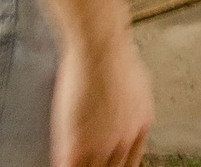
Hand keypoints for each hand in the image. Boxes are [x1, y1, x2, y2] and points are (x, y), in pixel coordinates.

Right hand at [53, 34, 152, 166]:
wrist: (99, 46)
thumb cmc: (114, 53)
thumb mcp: (136, 82)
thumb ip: (131, 105)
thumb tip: (125, 107)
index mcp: (140, 125)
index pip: (131, 160)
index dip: (116, 164)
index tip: (107, 163)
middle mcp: (124, 139)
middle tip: (89, 163)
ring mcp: (101, 144)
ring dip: (81, 166)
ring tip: (73, 162)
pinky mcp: (78, 143)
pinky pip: (69, 166)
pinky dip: (64, 166)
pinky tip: (60, 162)